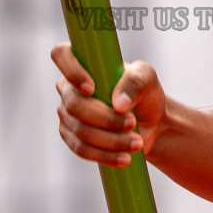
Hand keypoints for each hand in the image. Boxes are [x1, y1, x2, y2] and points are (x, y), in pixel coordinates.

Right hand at [53, 43, 166, 166]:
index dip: (71, 72)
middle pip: (74, 104)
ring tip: (136, 142)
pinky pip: (82, 149)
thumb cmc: (145, 93)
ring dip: (110, 140)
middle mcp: (69, 87)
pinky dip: (105, 155)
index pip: (61, 55)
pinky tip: (125, 157)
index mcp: (83, 63)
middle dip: (105, 118)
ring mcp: (67, 113)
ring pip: (80, 130)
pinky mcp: (72, 137)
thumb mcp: (148, 79)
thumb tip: (118, 103)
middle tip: (132, 123)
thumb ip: (136, 81)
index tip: (92, 88)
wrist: (152, 123)